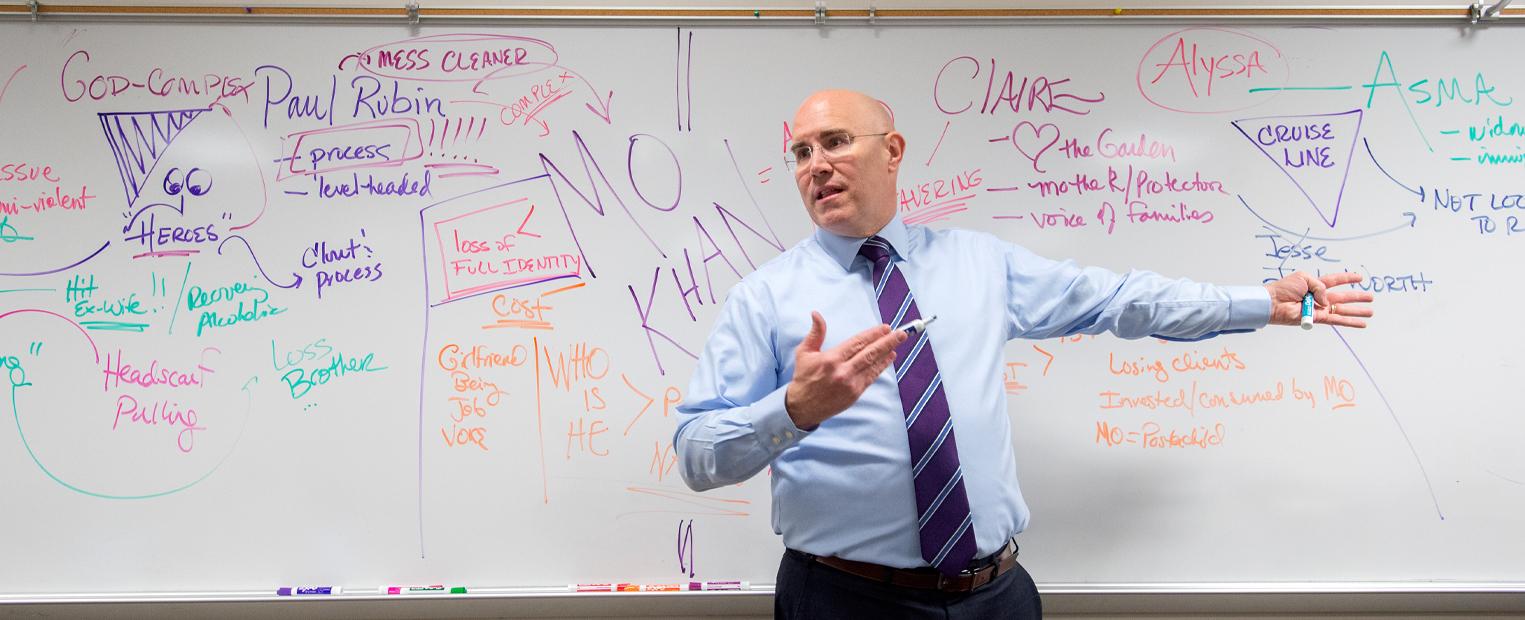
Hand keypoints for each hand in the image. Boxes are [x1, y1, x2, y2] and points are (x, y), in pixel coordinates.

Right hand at [785, 311, 906, 429]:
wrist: (802, 407)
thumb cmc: (804, 378)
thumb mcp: (804, 353)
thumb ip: (815, 333)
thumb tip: (816, 314)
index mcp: (831, 359)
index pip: (857, 343)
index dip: (872, 334)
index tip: (884, 328)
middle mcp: (843, 371)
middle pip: (870, 353)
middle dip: (887, 342)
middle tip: (901, 333)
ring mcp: (850, 384)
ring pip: (873, 365)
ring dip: (887, 353)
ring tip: (898, 343)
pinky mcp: (855, 394)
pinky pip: (871, 377)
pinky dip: (881, 367)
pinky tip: (889, 358)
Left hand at [1264, 271, 1373, 327]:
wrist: (1273, 303)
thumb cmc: (1285, 288)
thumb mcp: (1304, 278)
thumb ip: (1320, 286)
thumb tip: (1327, 302)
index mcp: (1315, 284)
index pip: (1335, 280)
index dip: (1347, 278)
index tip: (1360, 277)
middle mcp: (1319, 297)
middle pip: (1343, 297)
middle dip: (1357, 297)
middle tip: (1371, 297)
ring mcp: (1319, 308)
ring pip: (1343, 310)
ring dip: (1357, 311)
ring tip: (1371, 312)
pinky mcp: (1318, 318)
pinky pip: (1337, 320)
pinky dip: (1349, 322)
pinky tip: (1362, 324)